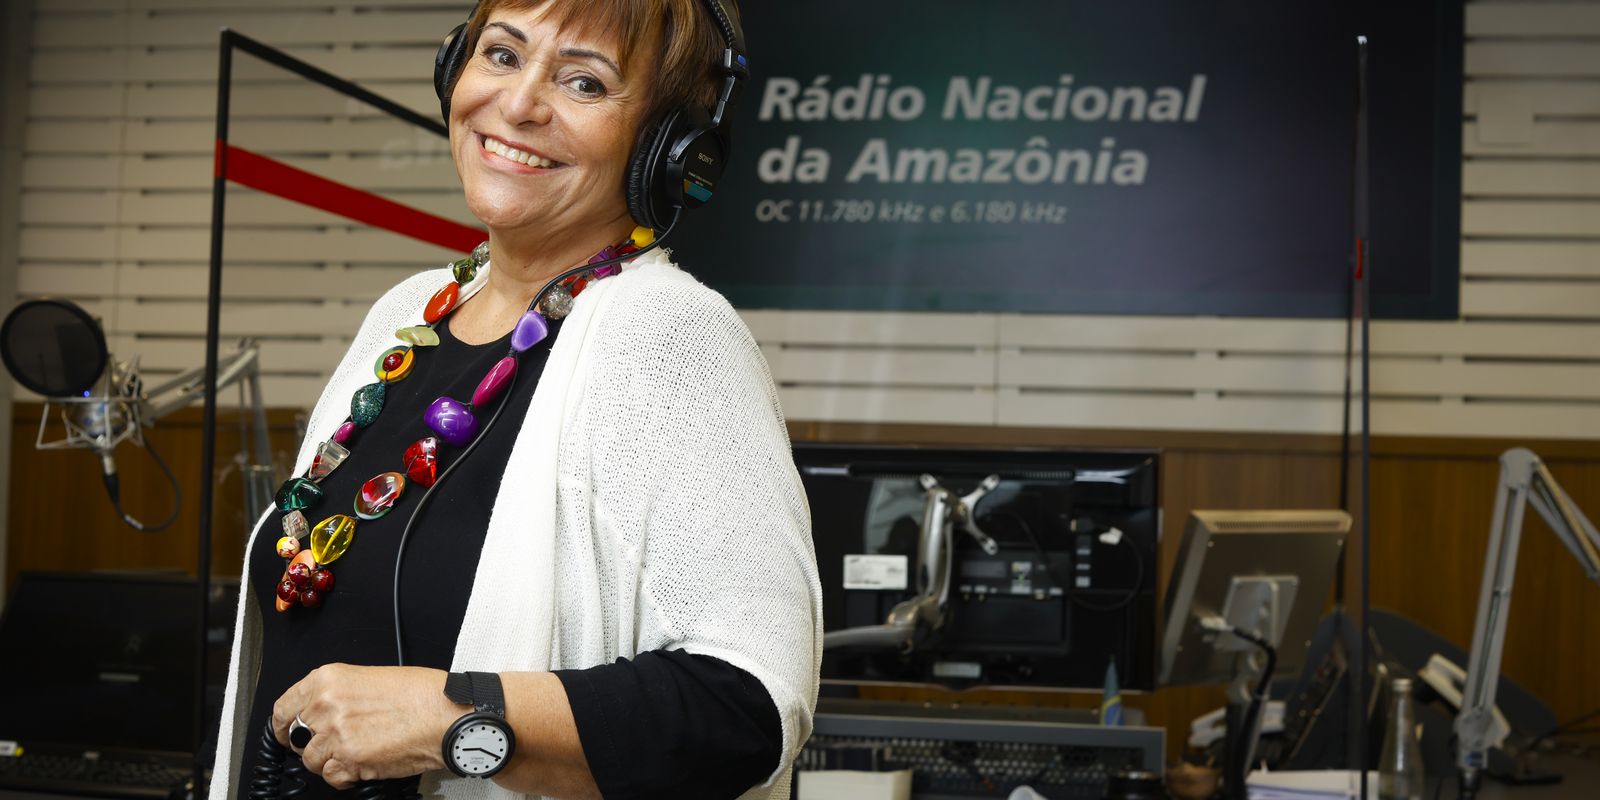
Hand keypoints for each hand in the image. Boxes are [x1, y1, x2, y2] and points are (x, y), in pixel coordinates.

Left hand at [272, 663, 463, 788]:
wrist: (446, 715)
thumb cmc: (422, 694)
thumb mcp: (372, 677)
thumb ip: (339, 693)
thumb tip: (322, 712)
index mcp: (328, 679)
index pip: (283, 707)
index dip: (282, 725)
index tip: (285, 732)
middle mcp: (326, 705)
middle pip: (295, 735)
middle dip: (311, 743)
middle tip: (332, 743)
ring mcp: (335, 734)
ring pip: (311, 760)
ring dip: (330, 761)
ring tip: (356, 751)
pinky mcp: (349, 760)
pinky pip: (331, 777)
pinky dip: (345, 776)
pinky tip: (364, 762)